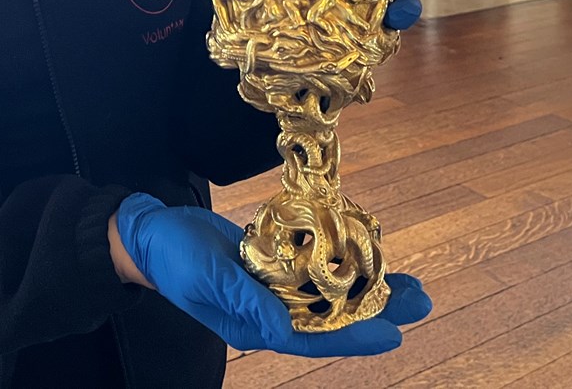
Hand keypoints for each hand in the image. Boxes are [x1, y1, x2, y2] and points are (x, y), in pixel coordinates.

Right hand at [116, 193, 431, 356]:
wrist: (149, 233)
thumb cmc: (172, 258)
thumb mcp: (206, 278)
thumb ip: (245, 303)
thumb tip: (283, 333)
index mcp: (256, 326)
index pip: (315, 338)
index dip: (356, 336)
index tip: (395, 333)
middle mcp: (270, 313)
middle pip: (333, 317)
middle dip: (377, 309)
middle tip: (422, 300)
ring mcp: (272, 289)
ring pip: (329, 293)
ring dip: (367, 286)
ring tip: (409, 281)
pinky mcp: (270, 265)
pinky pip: (313, 268)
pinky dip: (340, 262)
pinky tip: (364, 253)